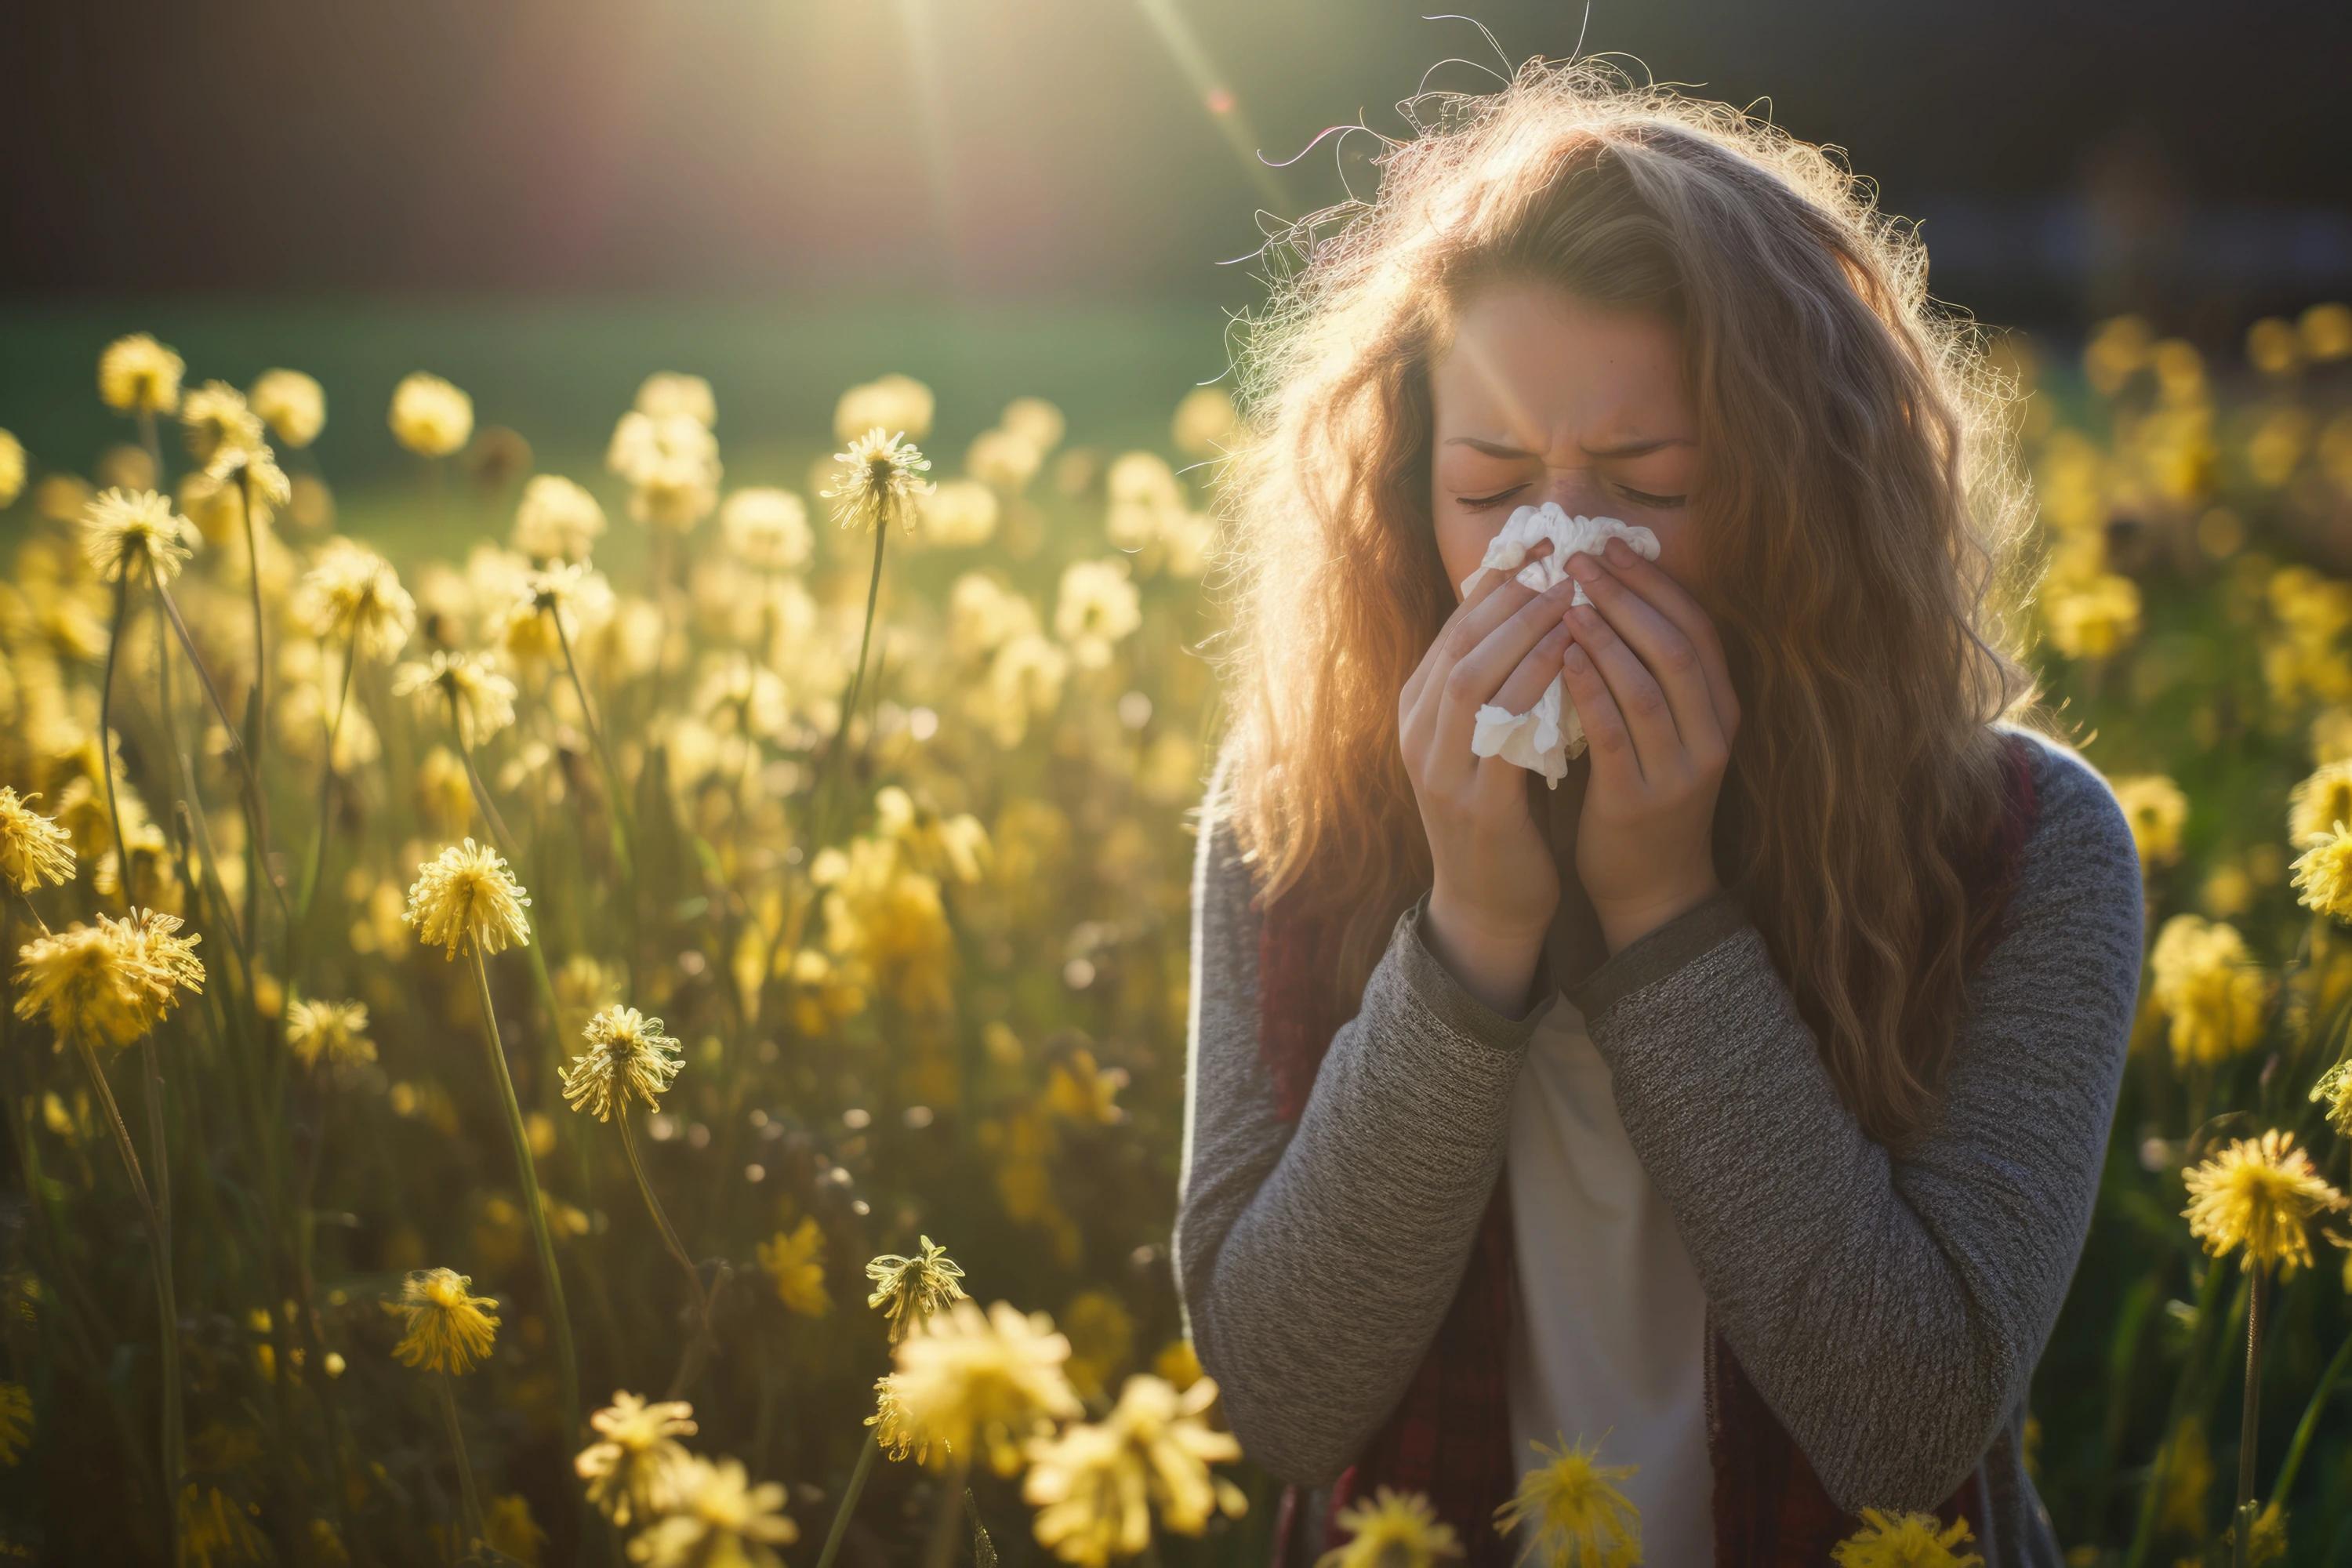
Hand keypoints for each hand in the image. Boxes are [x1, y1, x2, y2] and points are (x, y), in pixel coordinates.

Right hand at [1399, 539, 1582, 998]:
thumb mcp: (1485, 739)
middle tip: (1560, 557)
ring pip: (1472, 677)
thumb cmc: (1499, 812)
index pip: (1453, 629)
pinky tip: (1573, 656)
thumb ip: (1496, 684)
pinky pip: (1504, 729)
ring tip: (1570, 594)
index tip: (1540, 544)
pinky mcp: (1476, 802)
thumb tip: (1532, 611)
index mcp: (1417, 712)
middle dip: (1510, 595)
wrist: (1487, 903)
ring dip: (1522, 630)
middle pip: (1457, 643)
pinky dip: (1537, 684)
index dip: (1496, 584)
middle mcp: (1418, 734)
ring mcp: (1440, 769)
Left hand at [1558, 536, 1742, 952]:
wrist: (1651, 888)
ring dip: (1607, 636)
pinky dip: (1590, 689)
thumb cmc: (1645, 795)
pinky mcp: (1640, 800)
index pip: (1699, 628)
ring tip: (1567, 599)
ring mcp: (1680, 770)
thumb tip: (1603, 595)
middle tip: (1581, 559)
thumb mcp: (1663, 730)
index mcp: (1720, 711)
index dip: (1657, 583)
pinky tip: (1561, 657)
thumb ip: (1647, 673)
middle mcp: (1712, 736)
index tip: (1613, 544)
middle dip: (1629, 596)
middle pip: (1677, 647)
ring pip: (1648, 685)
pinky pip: (1616, 733)